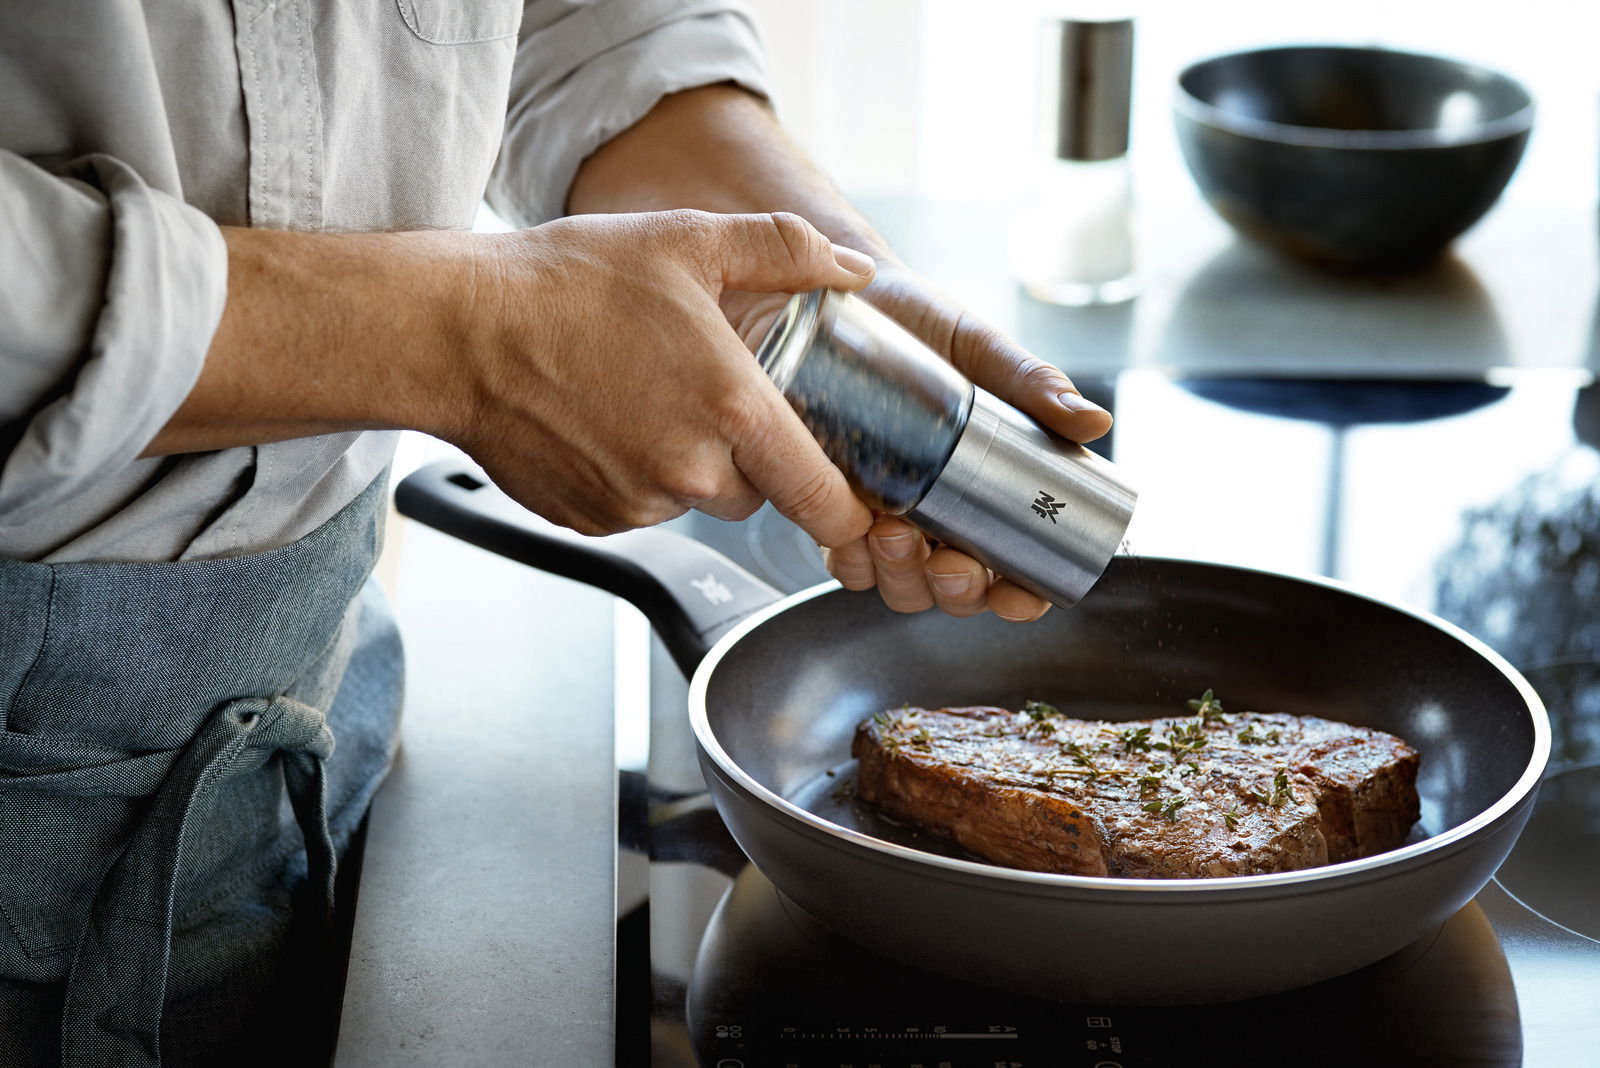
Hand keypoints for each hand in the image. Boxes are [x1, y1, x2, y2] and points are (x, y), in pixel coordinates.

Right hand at [452, 209, 878, 548]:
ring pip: (694, 499)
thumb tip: (853, 268)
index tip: (858, 508)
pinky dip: (633, 476)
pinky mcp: (591, 522)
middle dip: (748, 454)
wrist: (456, 331)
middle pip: (757, 491)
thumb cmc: (564, 284)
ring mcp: (636, 504)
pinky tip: (602, 421)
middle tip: (705, 392)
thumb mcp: (688, 240)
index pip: (823, 499)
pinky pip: (639, 509)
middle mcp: (688, 472)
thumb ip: (785, 252)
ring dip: (686, 463)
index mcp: (730, 410)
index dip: (850, 511)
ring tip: (640, 395)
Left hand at [726, 260, 1110, 622]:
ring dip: (899, 578)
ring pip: (897, 583)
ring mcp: (883, 511)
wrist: (845, 290)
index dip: (1019, 596)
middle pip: (953, 589)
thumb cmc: (921, 322)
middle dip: (955, 591)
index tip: (1017, 596)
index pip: (1013, 567)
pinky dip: (848, 558)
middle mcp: (938, 511)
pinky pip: (841, 556)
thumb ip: (1034, 384)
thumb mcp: (981, 350)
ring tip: (894, 536)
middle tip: (949, 562)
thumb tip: (1096, 422)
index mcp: (988, 488)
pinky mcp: (831, 499)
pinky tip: (851, 534)